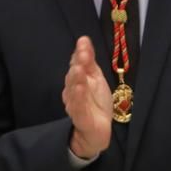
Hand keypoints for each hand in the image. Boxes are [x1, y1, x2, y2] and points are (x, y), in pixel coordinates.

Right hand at [63, 36, 112, 159]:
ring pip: (74, 91)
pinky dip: (78, 98)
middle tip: (82, 54)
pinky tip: (79, 89)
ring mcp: (76, 105)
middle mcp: (73, 91)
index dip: (80, 54)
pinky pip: (78, 107)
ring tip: (79, 69)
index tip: (83, 43)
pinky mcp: (81, 118)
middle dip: (77, 65)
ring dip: (76, 79)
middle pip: (74, 76)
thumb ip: (89, 61)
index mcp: (77, 80)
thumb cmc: (95, 104)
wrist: (97, 131)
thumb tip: (83, 39)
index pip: (77, 64)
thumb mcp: (95, 78)